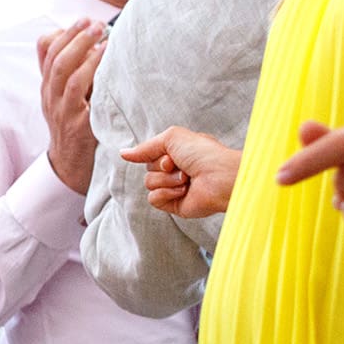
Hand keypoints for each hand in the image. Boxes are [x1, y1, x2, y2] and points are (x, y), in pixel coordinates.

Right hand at [36, 18, 108, 194]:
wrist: (70, 170)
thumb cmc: (76, 132)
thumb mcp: (68, 101)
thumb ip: (74, 76)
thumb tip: (90, 44)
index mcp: (47, 89)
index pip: (45, 52)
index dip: (63, 32)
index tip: (82, 20)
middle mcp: (50, 98)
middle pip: (54, 58)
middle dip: (74, 36)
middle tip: (94, 22)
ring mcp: (61, 111)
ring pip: (63, 73)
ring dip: (82, 49)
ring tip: (101, 35)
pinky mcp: (76, 125)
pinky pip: (79, 94)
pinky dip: (91, 72)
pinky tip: (106, 61)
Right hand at [120, 127, 241, 219]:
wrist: (220, 177)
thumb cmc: (204, 154)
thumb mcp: (172, 138)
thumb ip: (146, 147)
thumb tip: (123, 154)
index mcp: (178, 154)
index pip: (151, 155)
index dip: (157, 154)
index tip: (173, 155)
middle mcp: (176, 171)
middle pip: (148, 169)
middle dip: (161, 167)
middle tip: (181, 166)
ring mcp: (175, 189)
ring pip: (149, 184)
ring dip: (166, 180)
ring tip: (186, 179)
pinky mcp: (175, 205)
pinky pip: (153, 199)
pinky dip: (166, 193)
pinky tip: (183, 191)